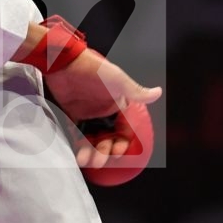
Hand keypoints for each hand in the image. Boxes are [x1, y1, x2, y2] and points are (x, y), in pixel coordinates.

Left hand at [41, 49, 160, 166]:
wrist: (63, 62)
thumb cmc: (93, 69)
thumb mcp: (117, 80)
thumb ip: (136, 91)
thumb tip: (158, 93)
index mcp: (117, 105)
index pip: (124, 130)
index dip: (122, 142)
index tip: (117, 152)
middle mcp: (103, 112)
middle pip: (107, 138)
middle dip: (104, 152)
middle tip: (98, 161)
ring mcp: (86, 114)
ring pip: (91, 139)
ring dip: (90, 152)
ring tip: (85, 160)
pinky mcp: (70, 114)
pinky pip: (75, 134)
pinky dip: (76, 145)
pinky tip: (76, 154)